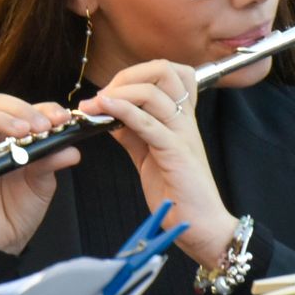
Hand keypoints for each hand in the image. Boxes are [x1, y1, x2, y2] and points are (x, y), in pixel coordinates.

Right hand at [0, 94, 80, 255]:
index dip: (42, 108)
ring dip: (1, 122)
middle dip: (22, 110)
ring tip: (22, 132)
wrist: (2, 241)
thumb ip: (51, 162)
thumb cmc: (19, 208)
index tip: (62, 118)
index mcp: (8, 135)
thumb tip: (71, 149)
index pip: (21, 110)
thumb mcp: (41, 182)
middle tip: (42, 125)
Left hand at [78, 60, 237, 266]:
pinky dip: (123, 111)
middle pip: (164, 70)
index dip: (137, 73)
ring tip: (95, 106)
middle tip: (102, 96)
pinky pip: (149, 124)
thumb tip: (108, 114)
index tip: (111, 92)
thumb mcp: (148, 154)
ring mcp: (182, 134)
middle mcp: (185, 119)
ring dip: (118, 93)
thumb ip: (132, 132)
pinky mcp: (177, 153)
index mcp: (182, 117)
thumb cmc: (176, 191)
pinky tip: (104, 110)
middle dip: (127, 76)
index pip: (169, 71)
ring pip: (153, 93)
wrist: (199, 224)